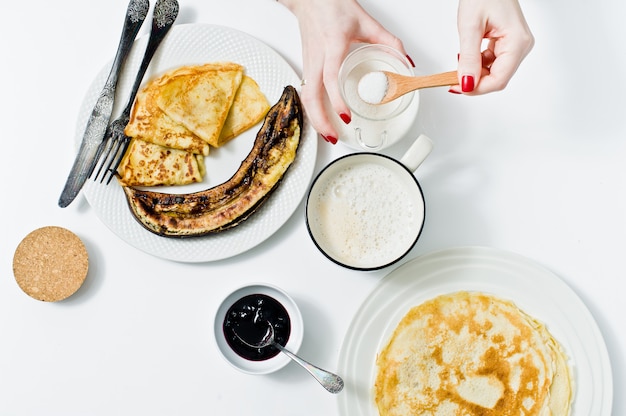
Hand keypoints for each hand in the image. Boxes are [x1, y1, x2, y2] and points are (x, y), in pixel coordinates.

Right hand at [277, 0, 408, 143]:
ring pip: (305, 97)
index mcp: (332, 45)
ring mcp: (308, 63)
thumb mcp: (365, 22)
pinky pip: (305, 92)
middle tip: (334, 136)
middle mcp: (316, 58)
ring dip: (315, 119)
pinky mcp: (306, 66)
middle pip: (311, 95)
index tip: (346, 115)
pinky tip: (320, 119)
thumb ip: (388, 41)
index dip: (336, 100)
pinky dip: (311, 109)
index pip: (330, 78)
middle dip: (321, 120)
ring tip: (328, 134)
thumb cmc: (332, 7)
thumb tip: (405, 60)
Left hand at [451, 0, 533, 93]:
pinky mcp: (508, 43)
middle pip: (498, 78)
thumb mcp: (470, 27)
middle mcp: (521, 45)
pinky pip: (493, 62)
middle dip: (475, 81)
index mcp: (518, 42)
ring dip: (475, 73)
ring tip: (460, 63)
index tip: (456, 87)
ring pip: (495, 72)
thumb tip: (467, 83)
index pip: (499, 79)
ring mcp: (516, 45)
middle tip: (453, 79)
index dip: (477, 88)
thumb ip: (469, 58)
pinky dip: (478, 64)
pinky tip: (468, 57)